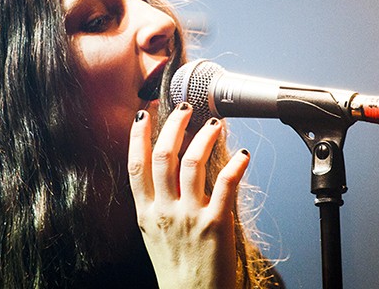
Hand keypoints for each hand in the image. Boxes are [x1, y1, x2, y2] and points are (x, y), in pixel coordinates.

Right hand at [128, 103, 248, 288]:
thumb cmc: (177, 269)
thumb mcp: (154, 235)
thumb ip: (156, 205)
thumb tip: (164, 174)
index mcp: (146, 213)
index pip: (136, 165)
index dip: (138, 136)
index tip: (145, 113)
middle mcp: (164, 211)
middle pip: (164, 156)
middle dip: (174, 126)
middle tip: (185, 108)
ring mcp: (190, 216)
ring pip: (192, 162)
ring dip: (204, 137)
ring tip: (214, 124)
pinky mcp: (216, 223)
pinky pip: (226, 184)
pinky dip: (235, 165)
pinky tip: (243, 154)